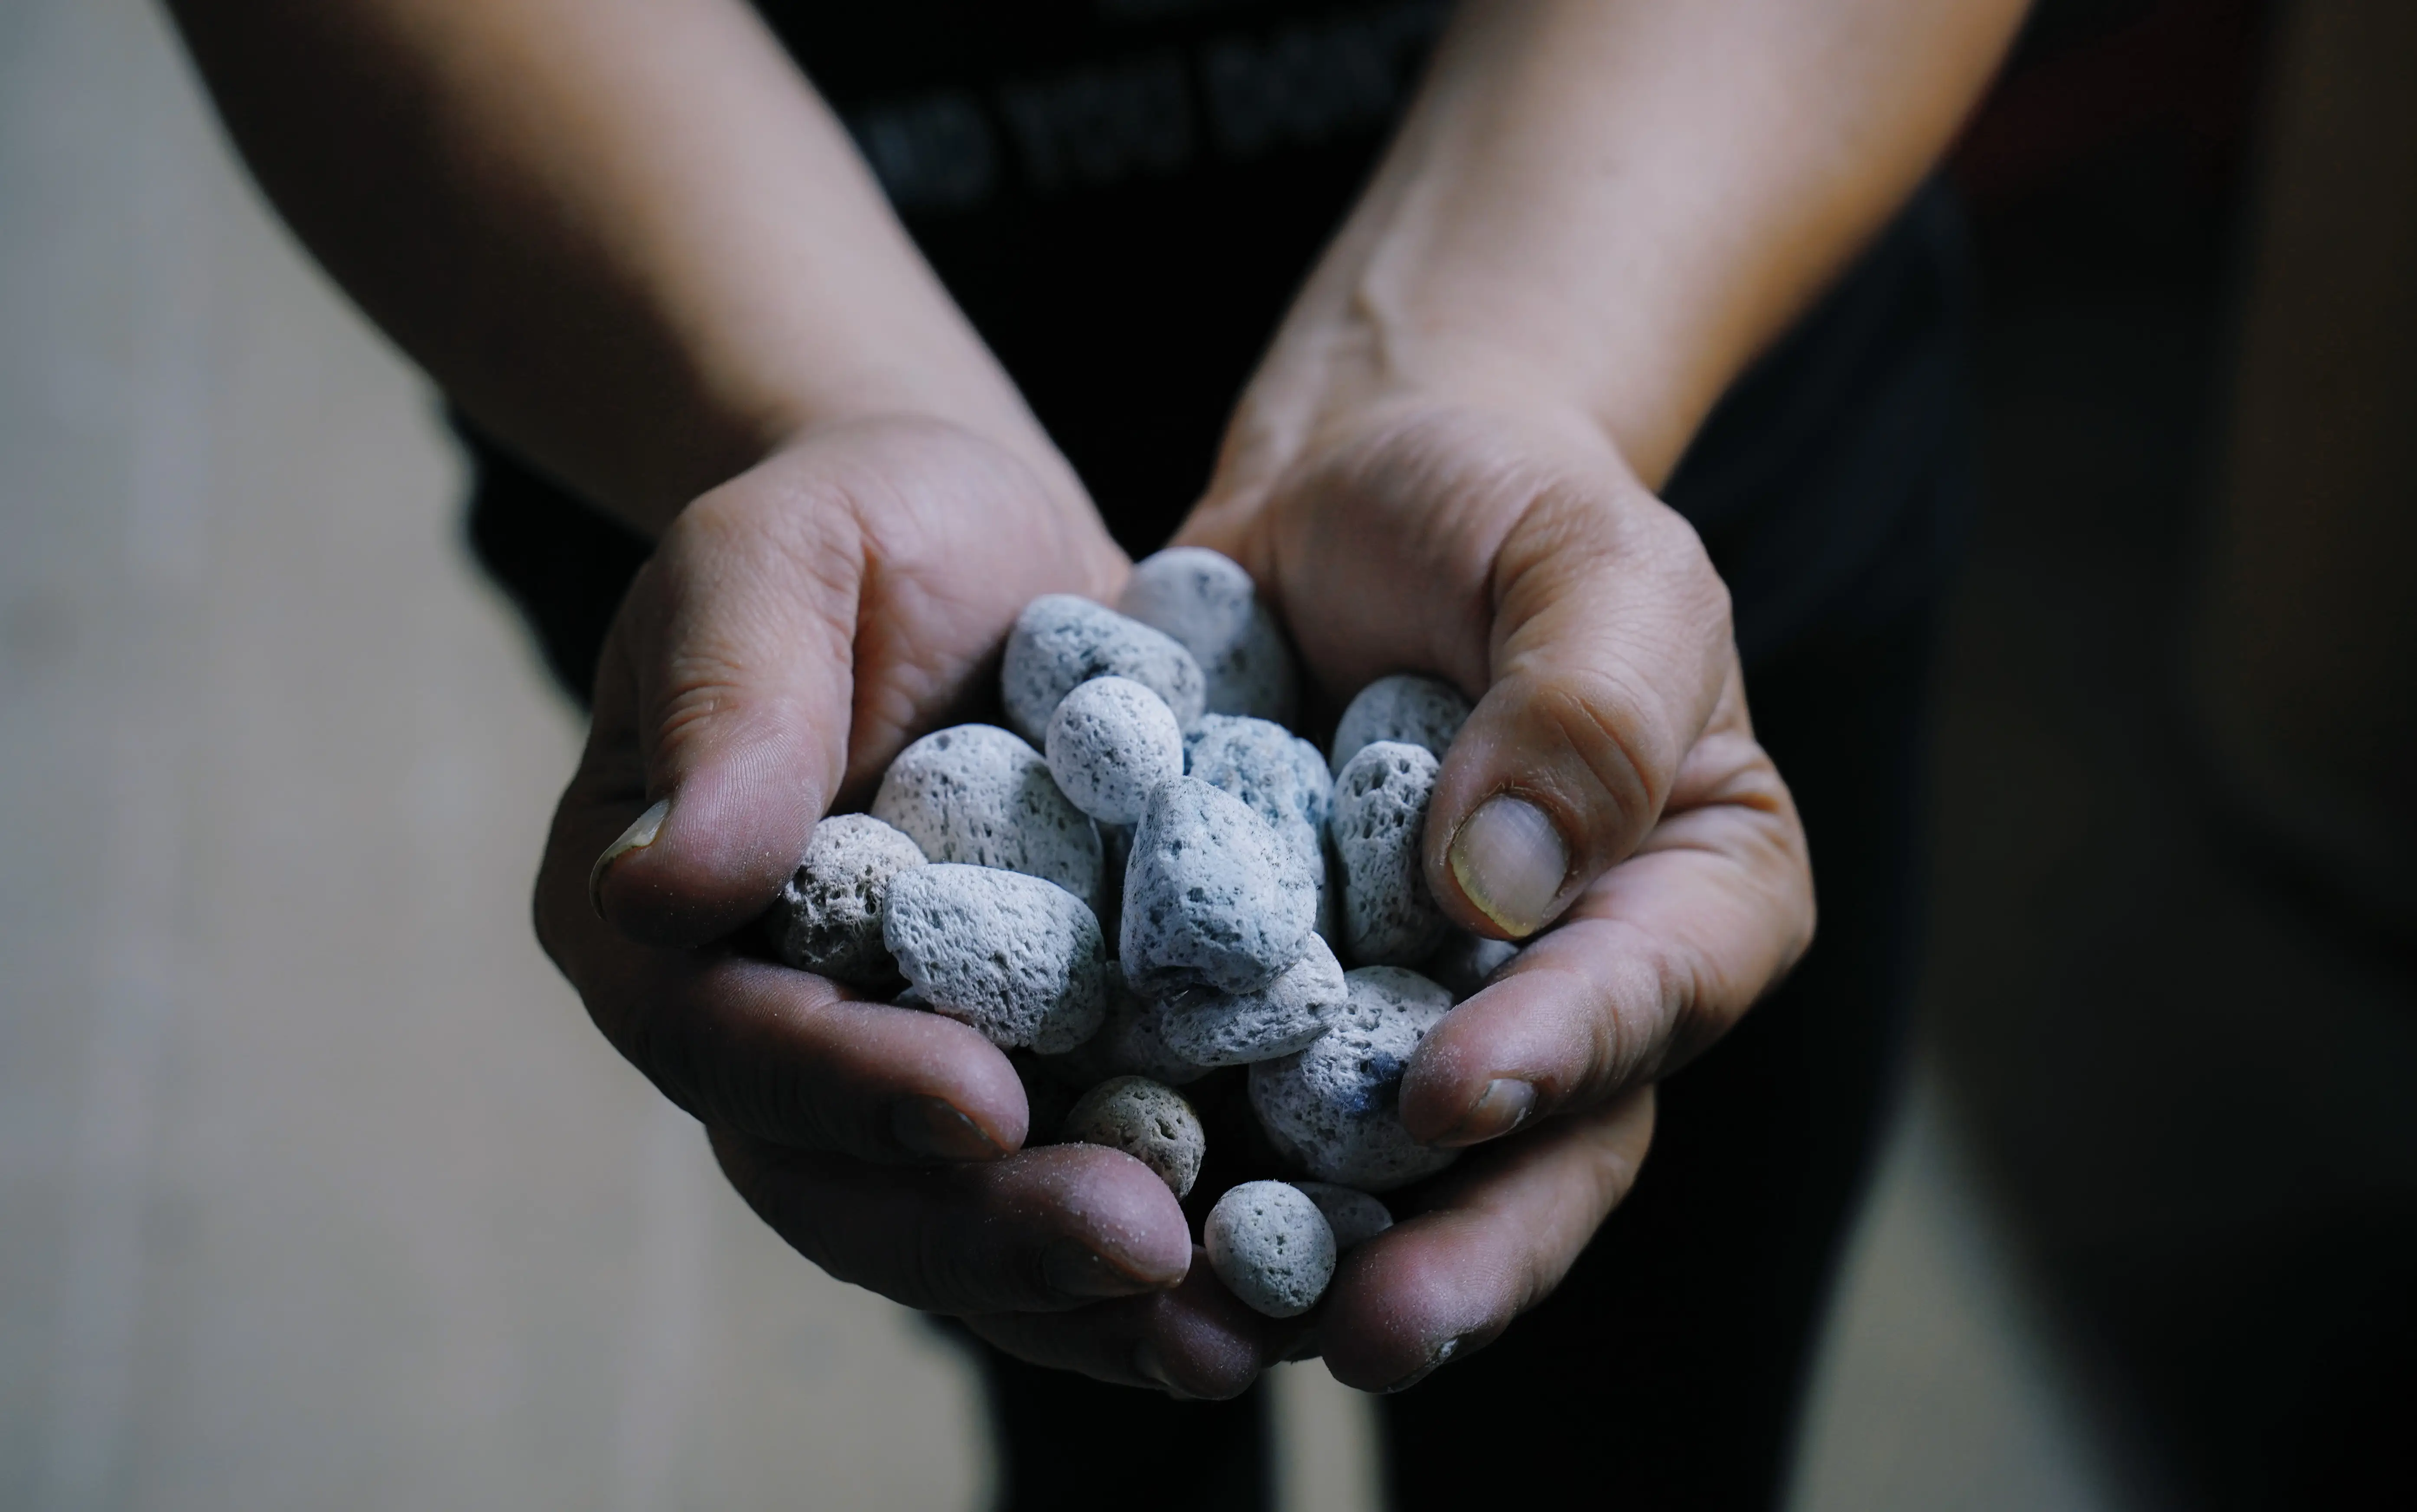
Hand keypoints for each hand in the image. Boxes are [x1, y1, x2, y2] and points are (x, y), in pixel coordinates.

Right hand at [537, 418, 1214, 1322]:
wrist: (982, 545)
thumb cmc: (861, 523)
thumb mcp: (780, 561)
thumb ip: (729, 700)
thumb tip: (669, 880)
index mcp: (667, 924)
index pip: (732, 1038)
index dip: (846, 1086)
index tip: (979, 1106)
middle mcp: (768, 1027)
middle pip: (850, 1180)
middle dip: (990, 1230)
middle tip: (1139, 1253)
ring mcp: (899, 1066)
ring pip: (966, 1220)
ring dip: (1086, 1291)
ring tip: (1223, 1334)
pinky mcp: (1032, 1068)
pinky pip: (1079, 1180)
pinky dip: (1165, 1249)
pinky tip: (1273, 1290)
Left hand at [1175, 393, 1812, 1390]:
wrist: (1351, 491)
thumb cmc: (1503, 508)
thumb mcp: (1587, 558)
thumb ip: (1585, 708)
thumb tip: (1501, 890)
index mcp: (1685, 902)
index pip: (1640, 1000)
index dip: (1554, 1061)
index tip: (1452, 1098)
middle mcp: (1558, 992)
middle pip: (1528, 1150)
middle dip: (1450, 1249)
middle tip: (1363, 1329)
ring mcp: (1410, 1012)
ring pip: (1376, 1170)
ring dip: (1304, 1256)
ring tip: (1213, 1324)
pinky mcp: (1275, 1000)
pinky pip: (1232, 1095)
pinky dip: (1176, 1156)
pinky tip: (1097, 1203)